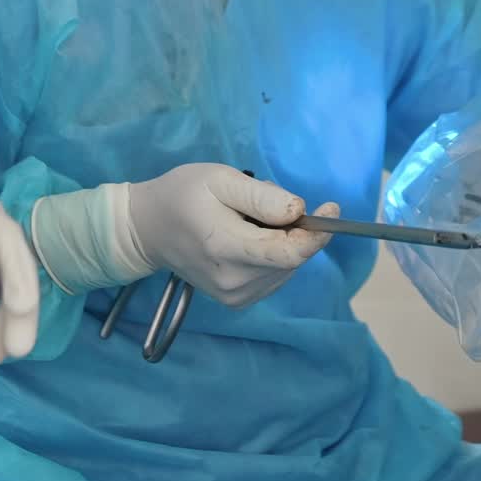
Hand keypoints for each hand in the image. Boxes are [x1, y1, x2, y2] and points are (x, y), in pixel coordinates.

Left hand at [0, 188, 39, 365]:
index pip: (6, 237)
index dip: (18, 271)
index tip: (20, 309)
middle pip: (19, 263)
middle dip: (20, 309)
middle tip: (15, 350)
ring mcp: (0, 242)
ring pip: (19, 281)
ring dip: (11, 321)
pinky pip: (9, 291)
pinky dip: (1, 319)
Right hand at [127, 164, 338, 306]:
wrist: (148, 228)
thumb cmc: (184, 194)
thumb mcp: (221, 179)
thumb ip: (261, 196)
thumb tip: (298, 211)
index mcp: (228, 248)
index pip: (289, 253)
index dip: (317, 232)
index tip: (332, 207)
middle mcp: (234, 282)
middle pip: (291, 258)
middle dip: (294, 228)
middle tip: (266, 202)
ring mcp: (234, 296)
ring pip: (286, 267)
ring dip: (283, 241)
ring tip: (250, 218)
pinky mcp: (236, 301)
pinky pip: (274, 275)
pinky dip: (273, 254)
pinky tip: (249, 237)